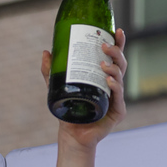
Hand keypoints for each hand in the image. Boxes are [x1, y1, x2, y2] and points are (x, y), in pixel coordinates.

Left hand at [41, 27, 126, 148]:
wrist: (72, 135)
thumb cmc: (68, 112)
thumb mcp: (57, 88)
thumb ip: (51, 72)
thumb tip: (45, 52)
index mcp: (103, 77)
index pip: (114, 57)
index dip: (118, 43)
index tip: (117, 31)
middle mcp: (113, 85)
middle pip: (121, 63)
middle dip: (115, 52)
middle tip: (104, 46)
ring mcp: (117, 97)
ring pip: (120, 77)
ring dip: (113, 68)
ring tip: (102, 64)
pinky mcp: (118, 111)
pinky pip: (118, 95)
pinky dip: (115, 86)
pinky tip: (108, 80)